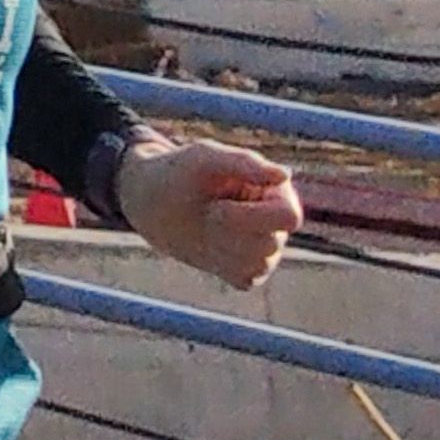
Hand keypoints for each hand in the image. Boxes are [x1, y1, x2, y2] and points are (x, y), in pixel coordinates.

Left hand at [120, 133, 301, 290]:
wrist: (151, 200)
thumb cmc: (180, 172)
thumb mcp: (205, 158)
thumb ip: (243, 162)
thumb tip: (284, 176)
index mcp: (276, 190)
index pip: (288, 217)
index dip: (251, 216)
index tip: (216, 205)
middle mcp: (276, 220)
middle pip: (271, 244)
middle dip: (228, 232)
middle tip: (205, 214)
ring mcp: (263, 246)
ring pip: (260, 264)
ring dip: (224, 249)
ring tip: (206, 228)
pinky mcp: (245, 268)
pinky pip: (248, 280)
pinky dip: (225, 268)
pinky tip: (207, 248)